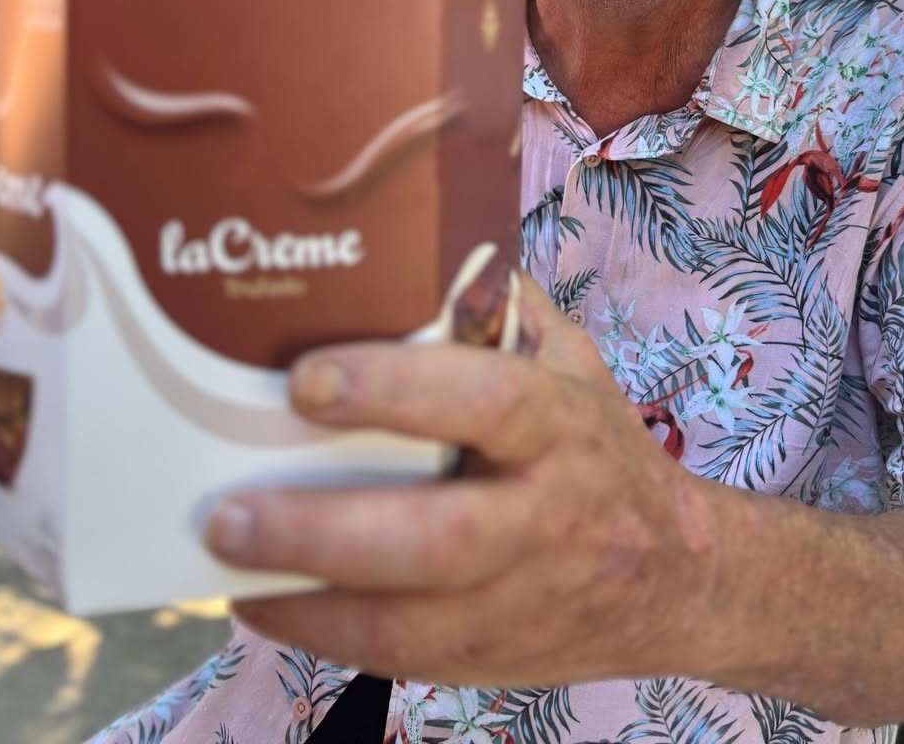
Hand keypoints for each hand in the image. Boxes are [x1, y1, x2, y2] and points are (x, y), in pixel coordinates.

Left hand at [204, 275, 710, 684]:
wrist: (675, 574)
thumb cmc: (597, 445)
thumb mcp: (570, 360)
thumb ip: (500, 307)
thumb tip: (414, 245)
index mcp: (561, 423)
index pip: (485, 400)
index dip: (397, 390)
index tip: (307, 379)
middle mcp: (546, 516)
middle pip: (439, 537)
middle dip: (325, 529)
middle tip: (229, 511)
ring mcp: (521, 599)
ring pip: (413, 620)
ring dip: (310, 597)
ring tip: (227, 561)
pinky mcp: (496, 657)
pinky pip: (402, 657)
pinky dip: (326, 635)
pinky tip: (266, 602)